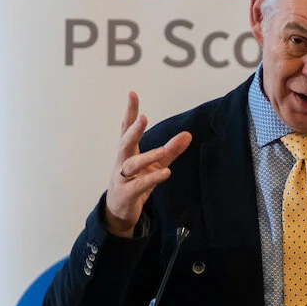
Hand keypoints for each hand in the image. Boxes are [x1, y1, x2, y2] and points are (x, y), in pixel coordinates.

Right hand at [105, 92, 191, 236]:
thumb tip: (188, 135)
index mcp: (127, 152)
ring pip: (132, 165)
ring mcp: (122, 178)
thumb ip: (171, 150)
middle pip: (125, 143)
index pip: (127, 128)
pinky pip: (139, 185)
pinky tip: (165, 173)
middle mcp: (122, 162)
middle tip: (143, 118)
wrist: (119, 211)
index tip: (132, 94)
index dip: (130, 111)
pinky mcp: (126, 194)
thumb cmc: (135, 183)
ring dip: (148, 156)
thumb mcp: (156, 165)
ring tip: (163, 150)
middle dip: (133, 131)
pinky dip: (152, 178)